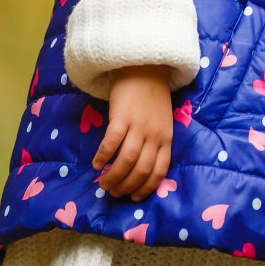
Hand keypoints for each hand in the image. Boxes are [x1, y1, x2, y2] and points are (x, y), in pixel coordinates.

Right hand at [93, 64, 172, 200]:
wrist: (146, 68)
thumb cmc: (152, 97)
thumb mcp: (163, 122)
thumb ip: (155, 141)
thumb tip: (139, 166)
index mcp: (167, 138)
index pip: (160, 171)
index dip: (146, 187)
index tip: (134, 197)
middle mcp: (155, 135)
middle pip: (141, 170)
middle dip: (127, 186)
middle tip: (114, 192)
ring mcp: (139, 126)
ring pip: (126, 161)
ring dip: (113, 177)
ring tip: (104, 184)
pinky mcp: (122, 117)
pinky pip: (111, 143)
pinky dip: (103, 157)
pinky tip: (97, 164)